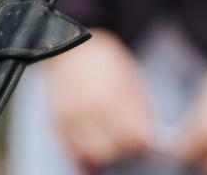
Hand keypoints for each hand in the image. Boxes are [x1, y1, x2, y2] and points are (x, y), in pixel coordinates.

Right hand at [39, 31, 157, 171]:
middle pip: (112, 150)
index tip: (146, 140)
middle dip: (125, 151)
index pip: (133, 135)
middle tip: (130, 143)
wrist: (72, 48)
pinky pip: (72, 151)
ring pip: (91, 155)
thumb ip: (140, 107)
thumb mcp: (130, 76)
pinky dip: (86, 156)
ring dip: (105, 156)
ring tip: (113, 145)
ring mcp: (71, 117)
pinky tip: (96, 147)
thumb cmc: (107, 62)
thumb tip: (149, 136)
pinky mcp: (57, 122)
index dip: (143, 142)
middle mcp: (90, 108)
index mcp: (113, 94)